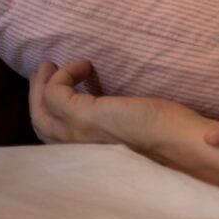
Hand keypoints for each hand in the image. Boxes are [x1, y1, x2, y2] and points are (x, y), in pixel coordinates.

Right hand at [28, 59, 164, 144]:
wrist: (181, 143)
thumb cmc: (168, 134)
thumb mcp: (131, 129)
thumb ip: (114, 123)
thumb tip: (112, 105)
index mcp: (88, 154)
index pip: (53, 138)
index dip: (48, 112)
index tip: (52, 88)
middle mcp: (77, 149)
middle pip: (40, 122)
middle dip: (36, 94)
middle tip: (42, 71)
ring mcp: (77, 135)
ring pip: (40, 108)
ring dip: (43, 83)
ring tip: (50, 64)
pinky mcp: (83, 118)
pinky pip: (55, 92)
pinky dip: (63, 74)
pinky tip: (84, 65)